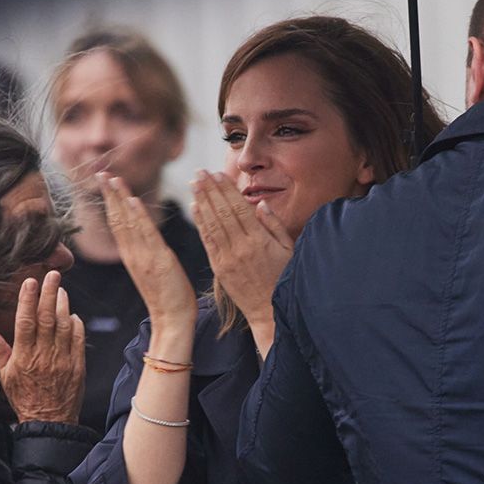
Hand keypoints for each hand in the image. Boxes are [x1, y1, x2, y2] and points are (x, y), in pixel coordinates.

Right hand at [0, 270, 84, 423]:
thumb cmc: (24, 398)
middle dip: (49, 293)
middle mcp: (44, 354)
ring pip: (65, 325)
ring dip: (64, 305)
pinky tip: (72, 314)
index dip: (27, 300)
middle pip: (47, 318)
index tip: (30, 282)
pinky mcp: (78, 365)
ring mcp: (63, 359)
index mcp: (24, 356)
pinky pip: (79, 339)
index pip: (25, 321)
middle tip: (53, 274)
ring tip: (60, 289)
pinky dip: (77, 324)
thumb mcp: (5, 376)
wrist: (49, 422)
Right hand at [98, 174, 197, 326]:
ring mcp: (143, 257)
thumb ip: (147, 252)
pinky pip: (145, 234)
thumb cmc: (168, 298)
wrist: (172, 321)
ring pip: (127, 223)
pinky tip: (132, 200)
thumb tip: (145, 237)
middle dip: (109, 195)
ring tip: (112, 179)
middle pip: (117, 219)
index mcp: (132, 256)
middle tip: (101, 174)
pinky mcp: (158, 260)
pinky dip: (138, 216)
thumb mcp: (154, 270)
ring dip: (120, 199)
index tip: (106, 183)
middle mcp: (133, 254)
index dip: (111, 202)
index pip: (118, 223)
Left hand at [192, 171, 293, 328]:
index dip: (227, 189)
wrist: (269, 312)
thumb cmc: (283, 279)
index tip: (218, 173)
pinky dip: (200, 223)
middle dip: (210, 190)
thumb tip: (261, 204)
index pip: (239, 208)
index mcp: (260, 240)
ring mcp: (228, 258)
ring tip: (195, 184)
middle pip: (222, 212)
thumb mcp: (288, 250)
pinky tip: (195, 208)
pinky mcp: (219, 268)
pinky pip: (207, 241)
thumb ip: (274, 225)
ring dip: (202, 201)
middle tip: (201, 172)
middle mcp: (241, 247)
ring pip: (212, 224)